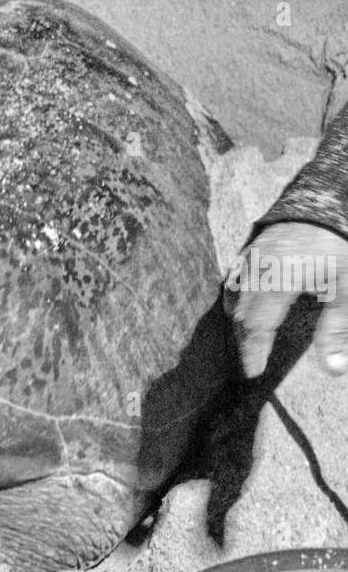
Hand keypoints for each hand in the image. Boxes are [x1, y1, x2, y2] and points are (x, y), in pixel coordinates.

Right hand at [224, 221, 347, 377]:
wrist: (330, 197)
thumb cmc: (340, 242)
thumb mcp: (346, 288)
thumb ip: (337, 329)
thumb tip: (333, 369)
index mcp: (276, 281)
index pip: (256, 327)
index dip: (253, 352)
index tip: (252, 374)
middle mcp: (256, 270)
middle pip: (240, 315)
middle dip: (243, 341)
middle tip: (248, 363)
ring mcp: (251, 256)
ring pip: (234, 297)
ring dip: (238, 322)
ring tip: (246, 342)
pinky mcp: (254, 247)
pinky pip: (236, 281)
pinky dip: (238, 300)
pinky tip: (244, 310)